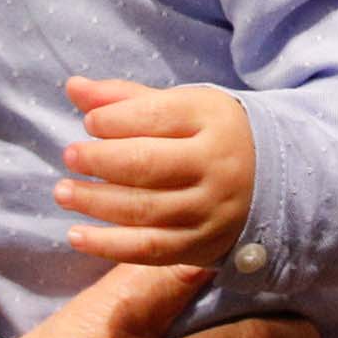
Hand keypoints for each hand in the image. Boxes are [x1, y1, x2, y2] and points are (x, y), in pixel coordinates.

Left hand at [57, 79, 256, 267]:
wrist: (274, 184)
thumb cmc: (209, 137)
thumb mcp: (180, 108)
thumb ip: (124, 98)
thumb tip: (72, 87)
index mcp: (212, 120)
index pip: (154, 116)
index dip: (114, 119)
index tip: (89, 123)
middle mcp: (215, 166)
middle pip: (146, 164)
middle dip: (100, 160)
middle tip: (70, 155)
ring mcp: (209, 210)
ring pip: (143, 209)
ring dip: (94, 202)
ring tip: (63, 192)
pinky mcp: (200, 246)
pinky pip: (148, 250)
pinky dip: (107, 245)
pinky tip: (76, 235)